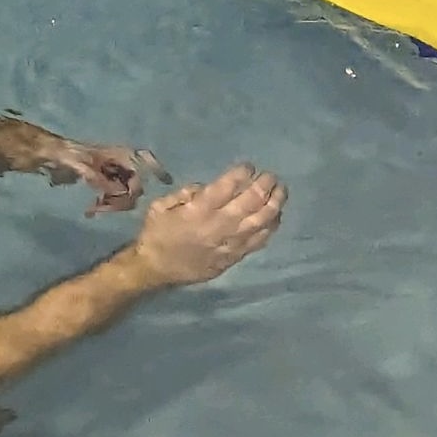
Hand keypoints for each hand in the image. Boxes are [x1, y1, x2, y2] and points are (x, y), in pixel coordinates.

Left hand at [38, 141, 169, 216]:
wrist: (51, 157)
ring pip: (125, 194)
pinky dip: (106, 204)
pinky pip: (114, 197)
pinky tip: (93, 210)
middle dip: (123, 199)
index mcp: (120, 154)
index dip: (159, 169)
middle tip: (103, 207)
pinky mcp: (106, 183)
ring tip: (94, 209)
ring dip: (113, 204)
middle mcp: (122, 164)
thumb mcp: (82, 167)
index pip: (146, 159)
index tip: (167, 182)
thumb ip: (100, 178)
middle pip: (136, 185)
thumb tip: (117, 192)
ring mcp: (114, 174)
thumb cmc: (67, 156)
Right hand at [133, 165, 286, 285]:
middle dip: (265, 184)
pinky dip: (271, 226)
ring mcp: (230, 243)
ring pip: (262, 221)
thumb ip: (187, 192)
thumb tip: (209, 186)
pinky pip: (259, 240)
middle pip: (252, 201)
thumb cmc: (156, 234)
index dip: (242, 172)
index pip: (229, 185)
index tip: (248, 166)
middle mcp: (219, 225)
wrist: (155, 270)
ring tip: (281, 191)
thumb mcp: (161, 205)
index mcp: (200, 210)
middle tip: (270, 176)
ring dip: (275, 203)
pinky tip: (276, 217)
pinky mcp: (235, 257)